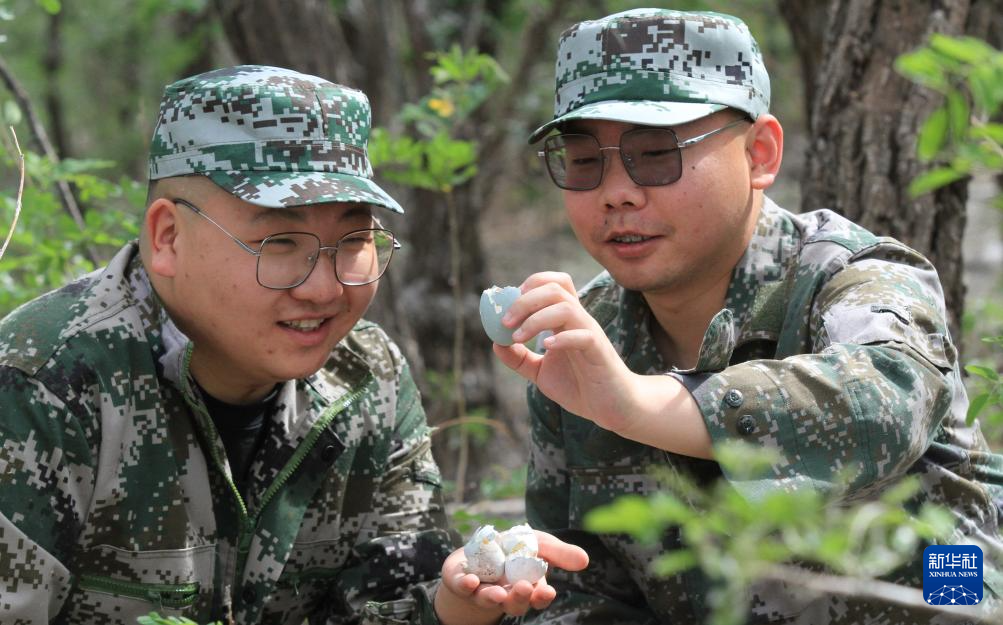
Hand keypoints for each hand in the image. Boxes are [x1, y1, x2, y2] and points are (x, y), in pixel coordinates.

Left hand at [433, 530, 588, 624]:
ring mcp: (482, 590)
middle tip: (523, 588)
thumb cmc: (514, 549)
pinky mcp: (460, 582)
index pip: (537, 597)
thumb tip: (585, 560)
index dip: (541, 597)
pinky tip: (471, 581)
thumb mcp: (538, 544)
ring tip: (497, 593)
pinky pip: (462, 587)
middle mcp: (505, 594)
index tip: (546, 591)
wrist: (477, 551)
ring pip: (488, 600)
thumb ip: (559, 552)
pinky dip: (466, 585)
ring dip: (493, 597)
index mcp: (526, 586)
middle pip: (514, 603)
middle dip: (519, 598)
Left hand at [492, 272, 642, 432]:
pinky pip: (583, 335)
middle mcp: (578, 320)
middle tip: (504, 322)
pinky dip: (561, 338)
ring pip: (565, 306)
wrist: (611, 407)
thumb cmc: (579, 385)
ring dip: (536, 318)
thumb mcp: (540, 372)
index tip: (506, 307)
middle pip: (554, 288)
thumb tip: (495, 342)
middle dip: (524, 300)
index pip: (551, 284)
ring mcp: (590, 334)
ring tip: (518, 338)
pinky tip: (545, 348)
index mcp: (565, 320)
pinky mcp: (599, 352)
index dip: (527, 286)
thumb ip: (519, 358)